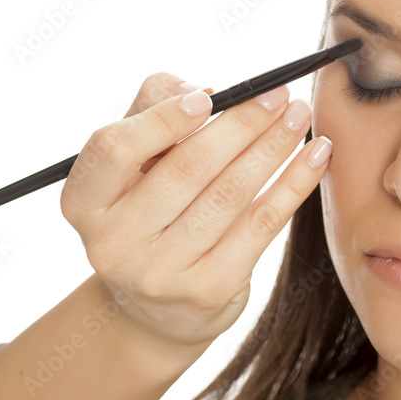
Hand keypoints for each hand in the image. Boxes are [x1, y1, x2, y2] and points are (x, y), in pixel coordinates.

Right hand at [59, 73, 330, 349]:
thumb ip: (154, 111)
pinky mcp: (208, 290)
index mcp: (84, 203)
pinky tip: (316, 156)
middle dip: (242, 124)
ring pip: (230, 194)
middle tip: (279, 95)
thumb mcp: (134, 166)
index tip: (209, 95)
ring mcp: (160, 273)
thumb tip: (206, 90)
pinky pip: (261, 225)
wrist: (158, 309)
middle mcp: (113, 242)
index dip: (162, 118)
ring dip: (274, 147)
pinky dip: (294, 184)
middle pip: (186, 168)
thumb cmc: (150, 213)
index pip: (113, 150)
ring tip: (300, 116)